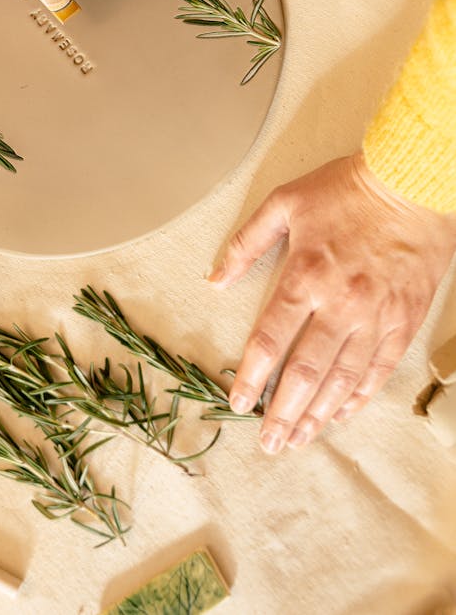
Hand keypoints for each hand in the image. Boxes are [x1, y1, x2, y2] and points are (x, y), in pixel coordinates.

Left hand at [208, 153, 455, 452]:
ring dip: (319, 413)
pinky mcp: (402, 320)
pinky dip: (359, 396)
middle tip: (269, 442)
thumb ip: (245, 243)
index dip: (251, 377)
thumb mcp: (284, 202)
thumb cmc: (345, 189)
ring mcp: (375, 315)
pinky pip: (379, 369)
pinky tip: (342, 413)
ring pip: (342, 379)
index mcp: (305, 275)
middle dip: (284, 412)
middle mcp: (339, 303)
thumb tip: (214, 279)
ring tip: (300, 438)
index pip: (270, 339)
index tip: (238, 403)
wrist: (412, 182)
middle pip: (305, 371)